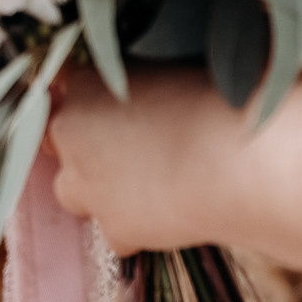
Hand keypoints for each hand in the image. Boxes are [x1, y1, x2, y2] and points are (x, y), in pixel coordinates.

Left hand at [47, 64, 244, 253]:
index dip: (89, 99)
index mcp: (85, 84)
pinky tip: (168, 216)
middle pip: (58, 139)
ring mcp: (86, 182)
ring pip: (69, 190)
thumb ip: (140, 78)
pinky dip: (134, 229)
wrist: (243, 161)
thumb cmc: (223, 100)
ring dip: (96, 190)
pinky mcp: (114, 226)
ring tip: (142, 186)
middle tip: (127, 149)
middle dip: (84, 146)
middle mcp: (72, 131)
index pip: (64, 86)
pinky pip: (113, 232)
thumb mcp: (173, 68)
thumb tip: (144, 87)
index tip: (109, 107)